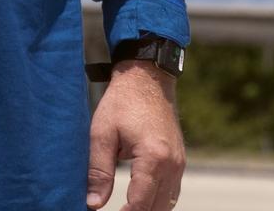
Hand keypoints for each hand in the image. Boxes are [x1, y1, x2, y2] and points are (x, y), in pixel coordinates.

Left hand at [87, 61, 184, 210]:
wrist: (146, 77)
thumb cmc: (122, 101)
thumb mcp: (102, 133)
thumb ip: (98, 170)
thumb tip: (93, 203)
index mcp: (154, 158)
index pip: (140, 205)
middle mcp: (172, 165)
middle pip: (156, 209)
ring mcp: (179, 164)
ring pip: (166, 204)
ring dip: (147, 209)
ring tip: (124, 208)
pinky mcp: (180, 161)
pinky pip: (171, 192)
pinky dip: (157, 200)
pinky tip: (139, 199)